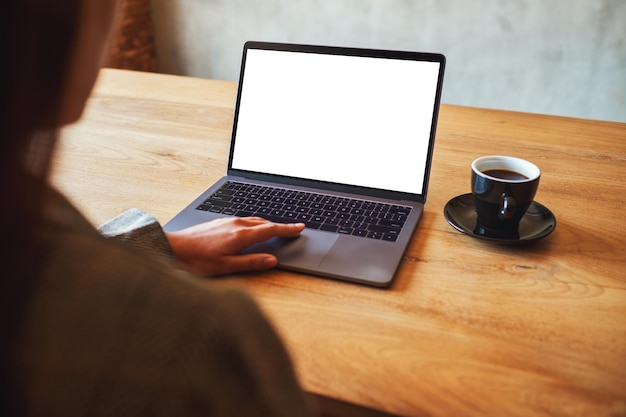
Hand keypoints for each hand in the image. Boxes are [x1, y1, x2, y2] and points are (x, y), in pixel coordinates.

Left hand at [165, 217, 304, 275]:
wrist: (173, 247)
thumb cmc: (197, 260)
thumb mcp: (227, 266)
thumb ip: (251, 262)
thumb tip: (271, 260)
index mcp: (241, 235)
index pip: (271, 230)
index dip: (287, 229)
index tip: (300, 227)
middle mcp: (236, 224)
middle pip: (265, 222)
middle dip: (281, 225)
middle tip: (293, 228)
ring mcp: (227, 221)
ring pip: (254, 219)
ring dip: (268, 223)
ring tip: (277, 228)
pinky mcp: (219, 222)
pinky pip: (245, 219)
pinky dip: (256, 223)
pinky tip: (253, 228)